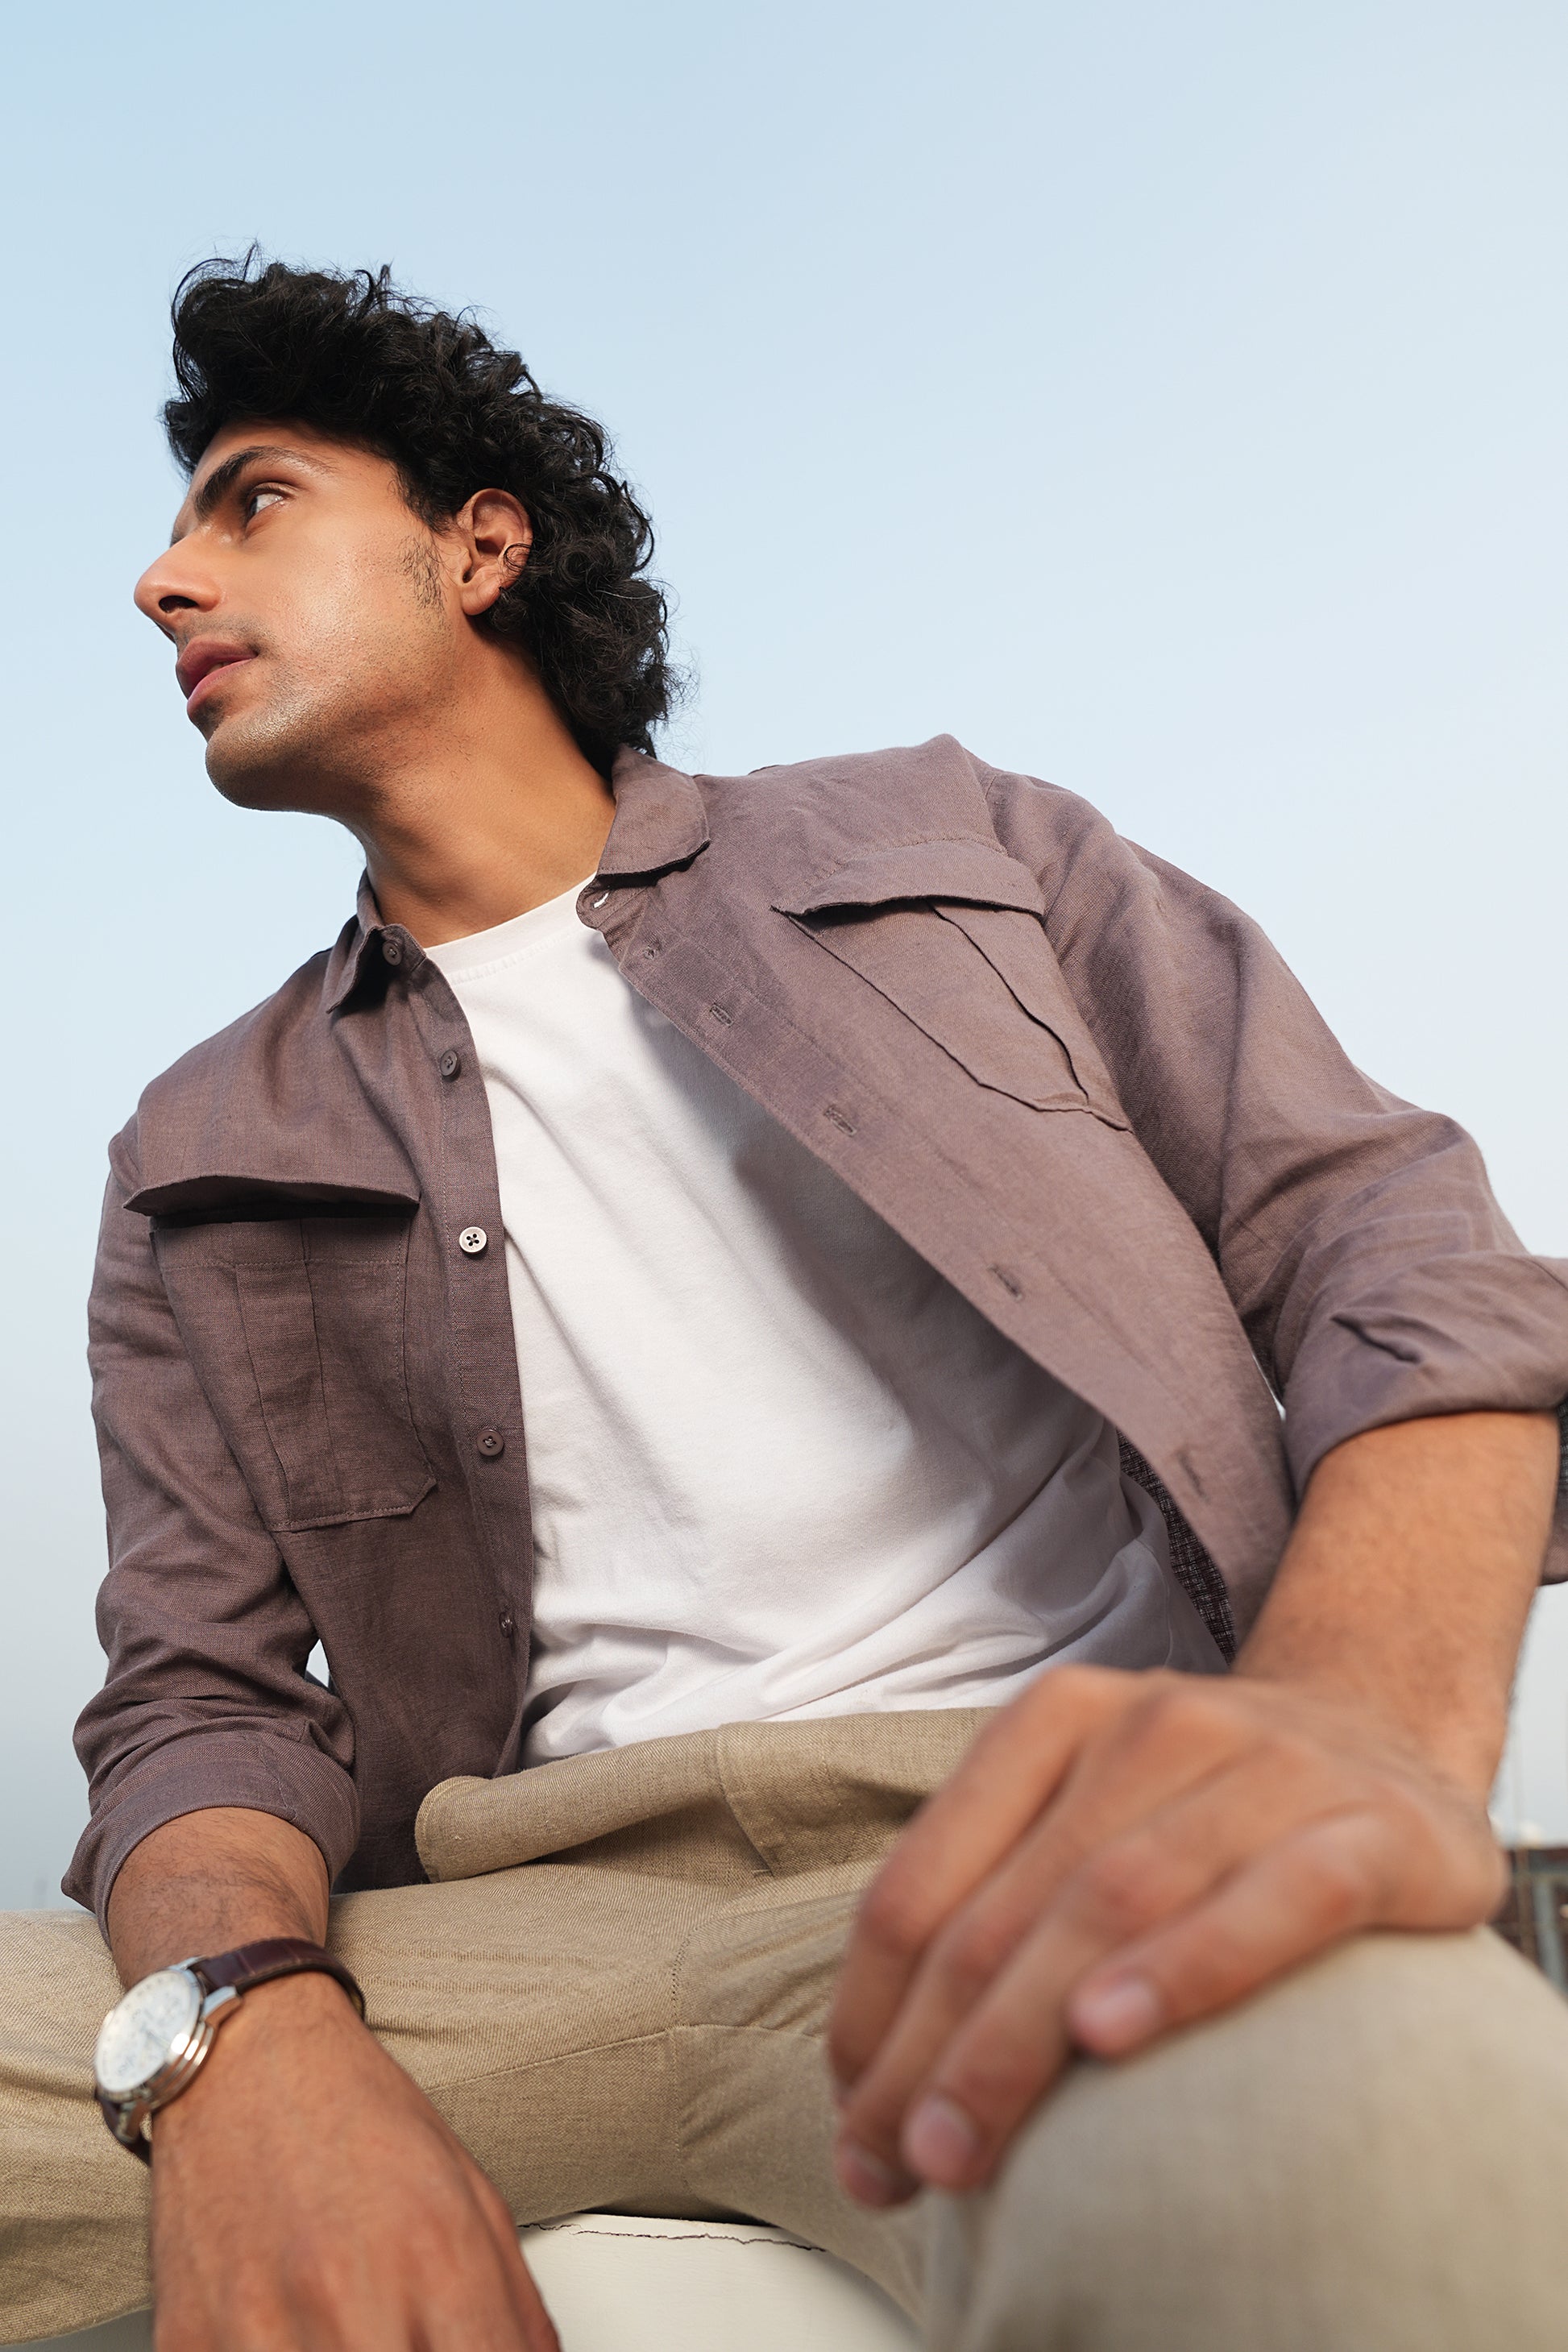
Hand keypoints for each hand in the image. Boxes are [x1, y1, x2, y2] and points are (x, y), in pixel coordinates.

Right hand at [150, 1971, 557, 2350]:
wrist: (240, 2058)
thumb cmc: (355, 2118)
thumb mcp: (470, 2197)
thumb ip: (512, 2308)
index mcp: (436, 2258)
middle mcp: (348, 2295)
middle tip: (409, 2337)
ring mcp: (259, 2328)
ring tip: (349, 2326)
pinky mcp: (187, 2342)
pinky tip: (289, 2331)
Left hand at [827, 1663, 1503, 2204]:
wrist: (1384, 1729)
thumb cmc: (1203, 1809)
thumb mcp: (1085, 1818)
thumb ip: (993, 1909)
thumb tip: (881, 2089)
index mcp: (1052, 1722)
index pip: (920, 1881)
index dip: (872, 2014)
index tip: (855, 2128)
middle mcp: (1150, 1725)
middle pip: (1007, 1909)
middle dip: (936, 2052)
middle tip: (905, 2164)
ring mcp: (1266, 1766)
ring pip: (1116, 1899)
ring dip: (1025, 2029)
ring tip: (968, 2136)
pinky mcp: (1373, 1827)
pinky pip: (1277, 1897)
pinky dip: (1190, 1963)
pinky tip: (1118, 2029)